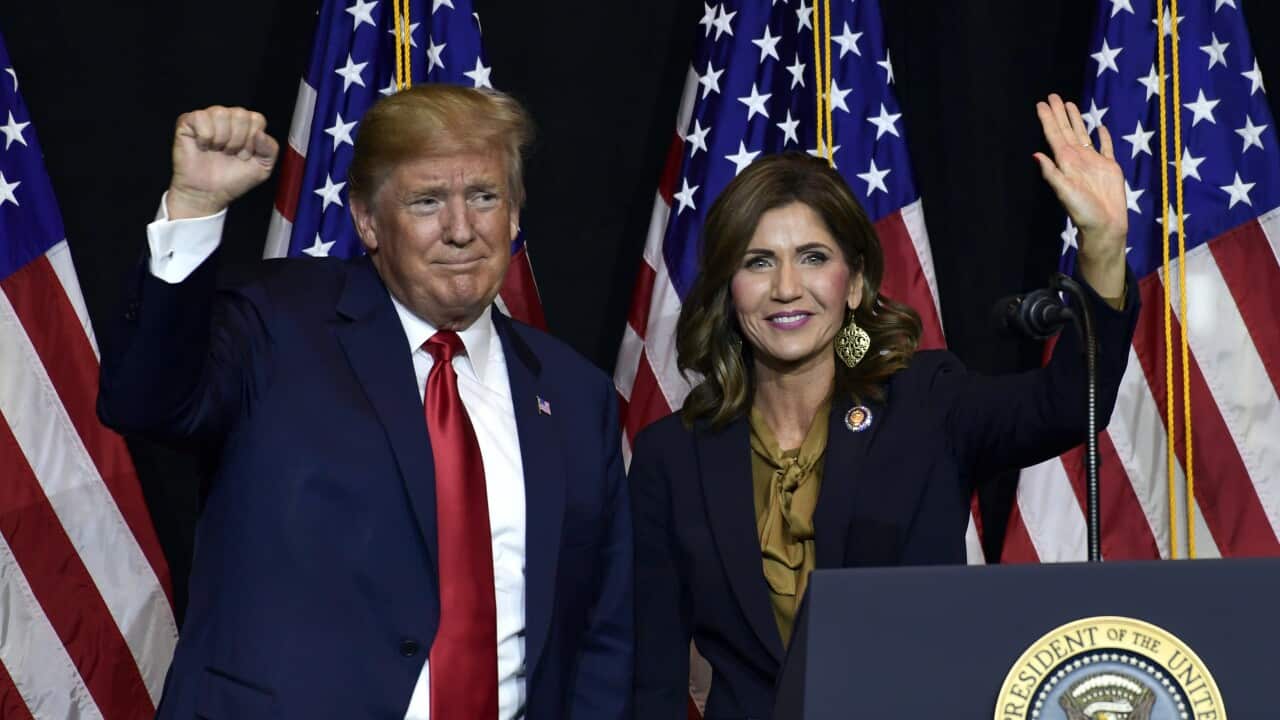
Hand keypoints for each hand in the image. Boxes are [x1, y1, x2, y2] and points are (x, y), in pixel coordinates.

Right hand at [167, 106, 277, 218]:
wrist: (208, 193)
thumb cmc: (234, 179)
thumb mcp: (263, 168)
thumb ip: (270, 149)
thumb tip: (259, 133)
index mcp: (246, 125)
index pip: (257, 119)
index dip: (252, 141)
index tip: (244, 156)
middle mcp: (228, 117)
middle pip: (240, 114)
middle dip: (237, 140)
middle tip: (229, 154)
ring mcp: (208, 118)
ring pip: (220, 113)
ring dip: (221, 139)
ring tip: (217, 151)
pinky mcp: (187, 122)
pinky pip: (200, 117)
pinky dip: (204, 136)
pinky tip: (203, 147)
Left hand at [1033, 94, 1126, 296]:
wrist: (1105, 226)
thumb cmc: (1083, 212)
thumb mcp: (1065, 192)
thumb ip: (1051, 173)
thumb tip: (1036, 155)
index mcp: (1066, 163)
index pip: (1054, 136)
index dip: (1048, 120)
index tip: (1041, 104)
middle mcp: (1078, 159)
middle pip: (1066, 131)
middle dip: (1059, 114)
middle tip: (1053, 96)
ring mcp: (1094, 162)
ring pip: (1083, 135)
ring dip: (1076, 120)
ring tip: (1069, 104)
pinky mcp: (1110, 168)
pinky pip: (1106, 147)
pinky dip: (1103, 136)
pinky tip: (1099, 127)